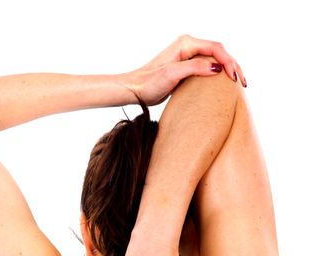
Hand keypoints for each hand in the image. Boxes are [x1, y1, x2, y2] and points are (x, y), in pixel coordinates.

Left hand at [125, 33, 245, 105]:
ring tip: (238, 85)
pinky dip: (218, 75)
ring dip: (227, 70)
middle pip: (219, 52)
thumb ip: (195, 68)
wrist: (135, 90)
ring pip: (215, 59)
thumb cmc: (150, 83)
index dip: (229, 62)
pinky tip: (224, 86)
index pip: (216, 48)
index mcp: (186, 43)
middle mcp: (188, 46)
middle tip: (243, 83)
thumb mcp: (173, 75)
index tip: (235, 79)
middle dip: (233, 66)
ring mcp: (188, 56)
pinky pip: (208, 67)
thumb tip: (217, 69)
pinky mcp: (186, 67)